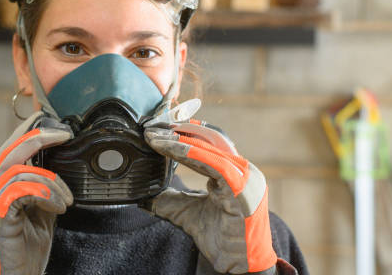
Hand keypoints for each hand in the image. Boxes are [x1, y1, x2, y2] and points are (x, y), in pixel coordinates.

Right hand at [0, 112, 72, 274]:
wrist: (22, 272)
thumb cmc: (31, 240)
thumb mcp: (45, 206)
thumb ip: (48, 185)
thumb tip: (65, 162)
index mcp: (8, 183)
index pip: (14, 147)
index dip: (30, 129)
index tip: (57, 124)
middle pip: (10, 149)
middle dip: (38, 135)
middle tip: (64, 135)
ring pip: (19, 169)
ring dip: (51, 180)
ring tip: (66, 200)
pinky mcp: (2, 217)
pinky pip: (20, 191)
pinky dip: (44, 193)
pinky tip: (58, 206)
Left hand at [144, 114, 276, 273]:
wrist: (239, 263)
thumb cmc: (222, 239)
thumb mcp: (188, 213)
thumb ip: (171, 200)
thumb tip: (146, 195)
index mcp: (234, 173)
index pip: (207, 146)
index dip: (181, 136)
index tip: (157, 132)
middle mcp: (242, 170)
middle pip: (208, 142)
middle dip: (177, 134)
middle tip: (151, 130)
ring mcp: (245, 177)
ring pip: (208, 150)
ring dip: (178, 142)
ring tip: (155, 138)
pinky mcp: (242, 187)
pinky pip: (213, 164)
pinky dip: (190, 154)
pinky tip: (170, 149)